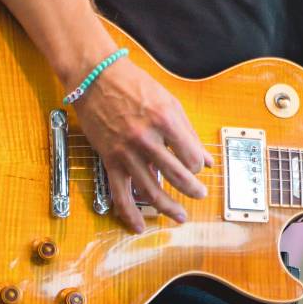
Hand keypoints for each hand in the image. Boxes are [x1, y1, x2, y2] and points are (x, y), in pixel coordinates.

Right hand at [70, 56, 213, 232]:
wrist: (96, 77)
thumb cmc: (135, 85)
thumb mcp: (170, 103)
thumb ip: (188, 133)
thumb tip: (207, 160)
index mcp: (165, 120)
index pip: (190, 156)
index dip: (197, 165)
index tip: (197, 166)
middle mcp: (146, 138)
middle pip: (176, 174)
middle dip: (191, 189)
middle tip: (200, 195)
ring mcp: (126, 152)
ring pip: (150, 189)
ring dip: (168, 207)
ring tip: (180, 216)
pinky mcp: (109, 160)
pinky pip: (120, 193)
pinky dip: (130, 213)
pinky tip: (140, 226)